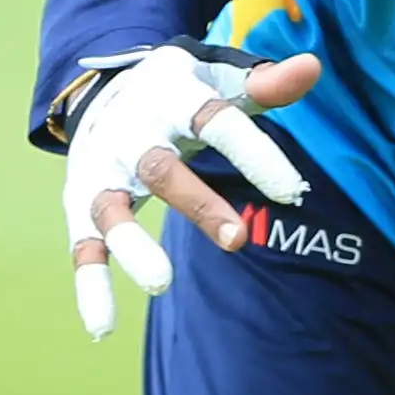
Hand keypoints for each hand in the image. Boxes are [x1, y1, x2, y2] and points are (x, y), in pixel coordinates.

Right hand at [61, 41, 320, 335]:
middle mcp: (131, 133)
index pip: (215, 121)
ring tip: (162, 283)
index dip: (253, 154)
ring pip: (110, 210)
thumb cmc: (182, 91)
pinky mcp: (81, 204)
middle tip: (239, 240)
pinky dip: (90, 285)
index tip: (292, 192)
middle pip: (161, 169)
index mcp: (171, 95)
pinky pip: (83, 246)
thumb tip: (313, 67)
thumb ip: (266, 82)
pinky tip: (102, 327)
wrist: (106, 88)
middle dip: (198, 204)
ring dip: (133, 245)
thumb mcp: (222, 79)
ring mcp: (101, 171)